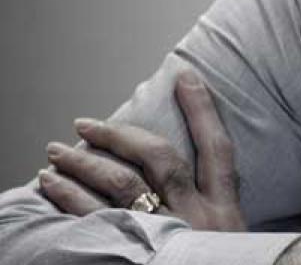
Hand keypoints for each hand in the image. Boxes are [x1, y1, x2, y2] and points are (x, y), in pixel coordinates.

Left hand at [38, 69, 245, 231]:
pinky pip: (93, 223)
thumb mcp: (231, 248)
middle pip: (159, 160)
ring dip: (83, 163)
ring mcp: (165, 240)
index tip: (185, 75)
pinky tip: (49, 187)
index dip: (203, 110)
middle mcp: (197, 222)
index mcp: (227, 215)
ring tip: (55, 153)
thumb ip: (212, 218)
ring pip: (120, 186)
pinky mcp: (132, 260)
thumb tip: (179, 188)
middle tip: (84, 123)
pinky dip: (68, 200)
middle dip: (119, 135)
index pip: (219, 149)